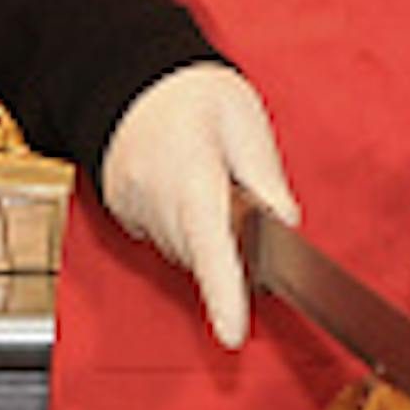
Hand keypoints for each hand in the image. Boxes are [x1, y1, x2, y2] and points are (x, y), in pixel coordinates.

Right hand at [99, 64, 297, 348]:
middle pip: (205, 254)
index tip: (233, 335)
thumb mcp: (243, 119)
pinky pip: (165, 235)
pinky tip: (183, 186)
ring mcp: (134, 209)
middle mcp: (156, 200)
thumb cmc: (187, 91)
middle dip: (231, 241)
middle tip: (237, 187)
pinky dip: (182, 223)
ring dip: (206, 231)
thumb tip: (284, 225)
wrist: (127, 74)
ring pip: (185, 249)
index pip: (210, 246)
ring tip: (206, 178)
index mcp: (191, 176)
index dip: (223, 295)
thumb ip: (266, 176)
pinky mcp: (124, 213)